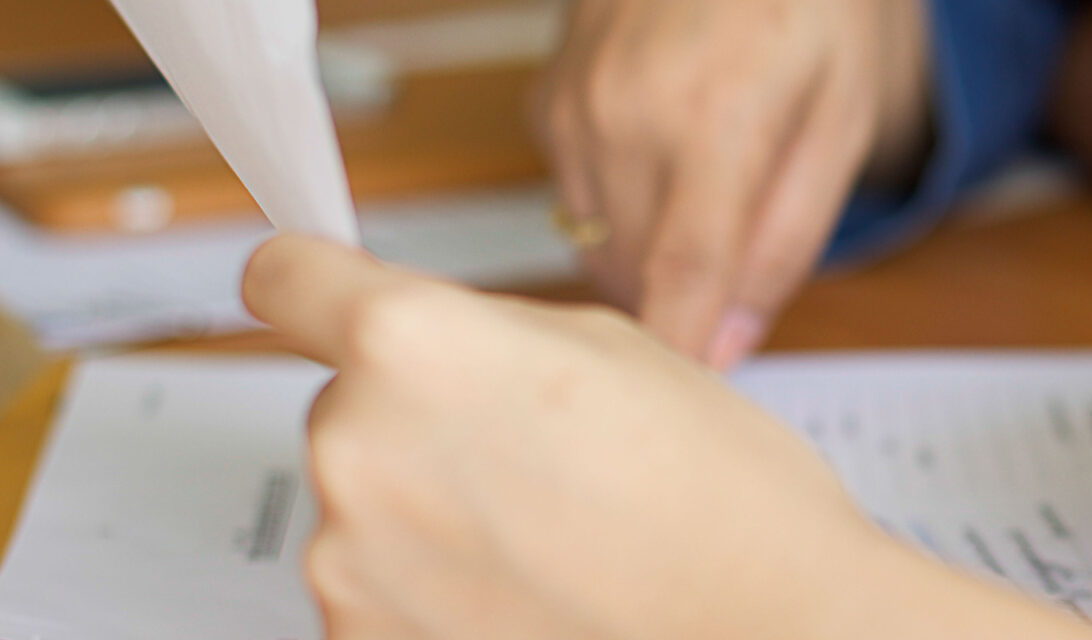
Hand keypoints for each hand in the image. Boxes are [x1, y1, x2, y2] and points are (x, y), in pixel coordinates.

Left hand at [241, 235, 886, 638]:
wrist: (769, 630)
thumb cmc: (719, 499)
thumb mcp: (613, 348)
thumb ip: (487, 331)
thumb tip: (431, 342)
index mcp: (412, 345)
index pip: (285, 278)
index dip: (311, 282)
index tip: (317, 296)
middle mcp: (357, 448)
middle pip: (347, 405)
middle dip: (417, 420)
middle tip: (525, 452)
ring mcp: (350, 563)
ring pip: (366, 505)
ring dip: (428, 512)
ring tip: (543, 535)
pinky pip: (378, 591)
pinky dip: (433, 593)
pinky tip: (525, 592)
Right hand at [534, 0, 929, 368]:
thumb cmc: (806, 2)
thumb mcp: (840, 122)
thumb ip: (786, 241)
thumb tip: (728, 342)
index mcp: (712, 124)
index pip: (677, 285)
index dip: (677, 361)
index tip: (678, 420)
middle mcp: (622, 116)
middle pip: (629, 279)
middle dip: (679, 300)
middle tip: (728, 275)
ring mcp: (572, 104)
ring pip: (593, 245)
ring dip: (645, 250)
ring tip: (705, 193)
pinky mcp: (545, 98)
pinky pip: (571, 196)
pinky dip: (615, 201)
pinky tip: (662, 152)